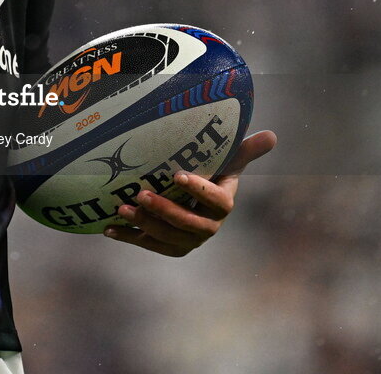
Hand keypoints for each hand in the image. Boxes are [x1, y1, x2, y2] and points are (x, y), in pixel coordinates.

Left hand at [102, 130, 276, 256]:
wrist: (194, 196)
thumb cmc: (212, 171)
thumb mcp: (227, 158)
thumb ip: (246, 149)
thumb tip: (272, 135)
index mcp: (223, 204)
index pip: (217, 202)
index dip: (199, 191)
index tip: (177, 174)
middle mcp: (207, 227)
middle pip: (189, 225)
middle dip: (166, 212)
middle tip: (142, 193)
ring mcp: (187, 240)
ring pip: (168, 239)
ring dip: (145, 225)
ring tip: (123, 207)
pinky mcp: (166, 245)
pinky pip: (147, 245)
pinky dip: (128, 237)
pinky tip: (108, 228)